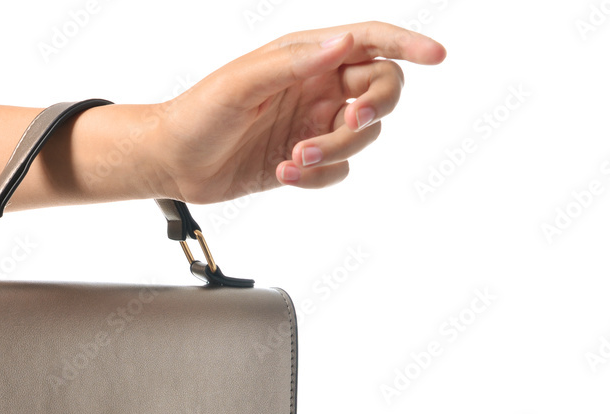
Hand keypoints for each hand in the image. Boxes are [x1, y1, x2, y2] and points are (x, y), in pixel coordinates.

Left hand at [152, 22, 445, 203]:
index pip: (369, 40)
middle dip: (370, 113)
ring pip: (361, 138)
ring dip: (334, 152)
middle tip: (346, 126)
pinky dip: (319, 176)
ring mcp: (313, 124)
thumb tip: (342, 42)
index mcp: (305, 56)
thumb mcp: (241, 83)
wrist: (173, 162)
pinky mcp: (305, 158)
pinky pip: (338, 170)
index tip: (436, 56)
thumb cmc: (197, 113)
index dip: (407, 44)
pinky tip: (285, 172)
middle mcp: (315, 87)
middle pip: (380, 92)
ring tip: (293, 159)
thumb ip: (293, 63)